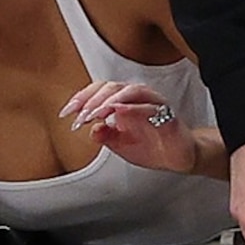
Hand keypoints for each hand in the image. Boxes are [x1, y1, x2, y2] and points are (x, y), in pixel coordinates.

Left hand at [61, 79, 223, 178]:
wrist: (178, 158)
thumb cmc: (152, 146)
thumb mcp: (120, 144)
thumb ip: (105, 136)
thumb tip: (91, 130)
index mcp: (123, 102)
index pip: (99, 91)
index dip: (81, 98)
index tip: (66, 113)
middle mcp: (137, 98)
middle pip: (111, 87)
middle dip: (92, 100)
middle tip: (80, 116)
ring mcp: (153, 104)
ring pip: (129, 90)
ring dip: (109, 101)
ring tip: (95, 113)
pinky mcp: (167, 114)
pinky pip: (150, 106)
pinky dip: (133, 107)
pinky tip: (119, 111)